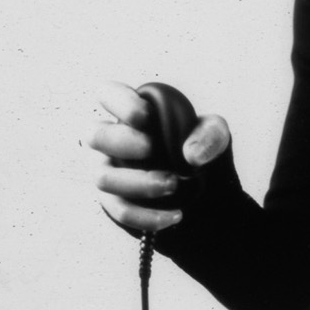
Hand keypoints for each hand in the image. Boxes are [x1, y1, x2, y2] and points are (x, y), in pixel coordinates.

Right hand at [89, 79, 230, 234]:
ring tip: (173, 185)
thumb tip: (191, 154)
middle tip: (152, 149)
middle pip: (94, 136)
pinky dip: (147, 215)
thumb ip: (211, 134)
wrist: (205, 191)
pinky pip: (119, 210)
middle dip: (122, 142)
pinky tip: (176, 214)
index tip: (146, 117)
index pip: (107, 94)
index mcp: (129, 113)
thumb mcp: (215, 135)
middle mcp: (110, 140)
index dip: (119, 103)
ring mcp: (109, 171)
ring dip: (138, 182)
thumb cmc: (198, 150)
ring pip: (102, 177)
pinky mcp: (115, 202)